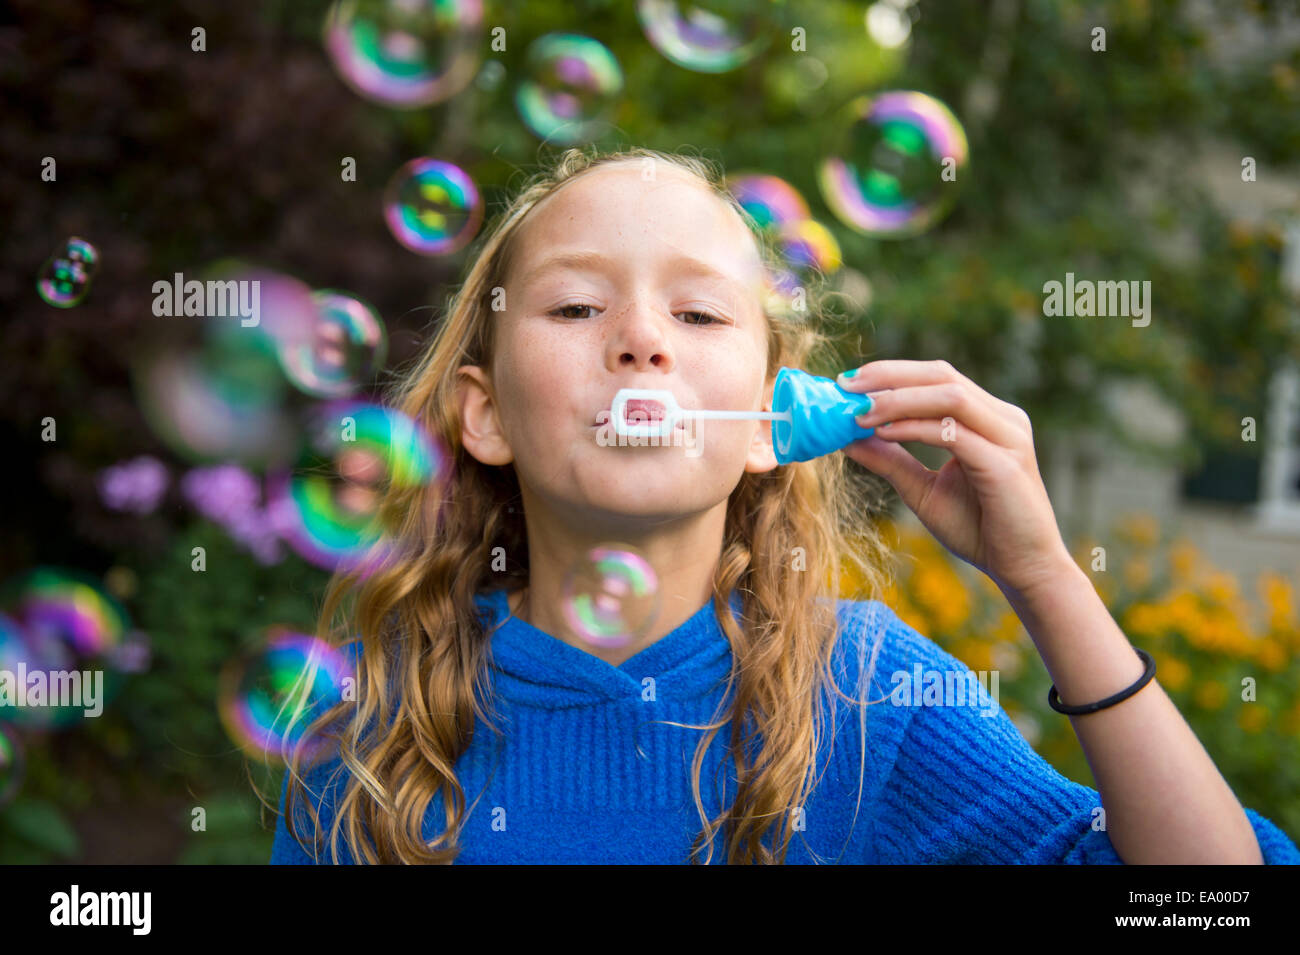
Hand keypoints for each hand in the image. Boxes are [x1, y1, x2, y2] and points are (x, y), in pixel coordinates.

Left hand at [837, 359, 1074, 598]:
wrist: (1023, 569)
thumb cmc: (977, 528)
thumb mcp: (921, 489)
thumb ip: (890, 460)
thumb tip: (846, 438)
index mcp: (987, 417)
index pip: (936, 377)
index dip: (891, 373)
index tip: (846, 384)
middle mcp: (1002, 418)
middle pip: (941, 375)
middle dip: (889, 376)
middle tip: (846, 387)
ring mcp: (1008, 437)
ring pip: (949, 396)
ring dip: (898, 399)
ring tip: (859, 411)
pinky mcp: (1005, 465)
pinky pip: (955, 434)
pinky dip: (916, 428)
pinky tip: (884, 433)